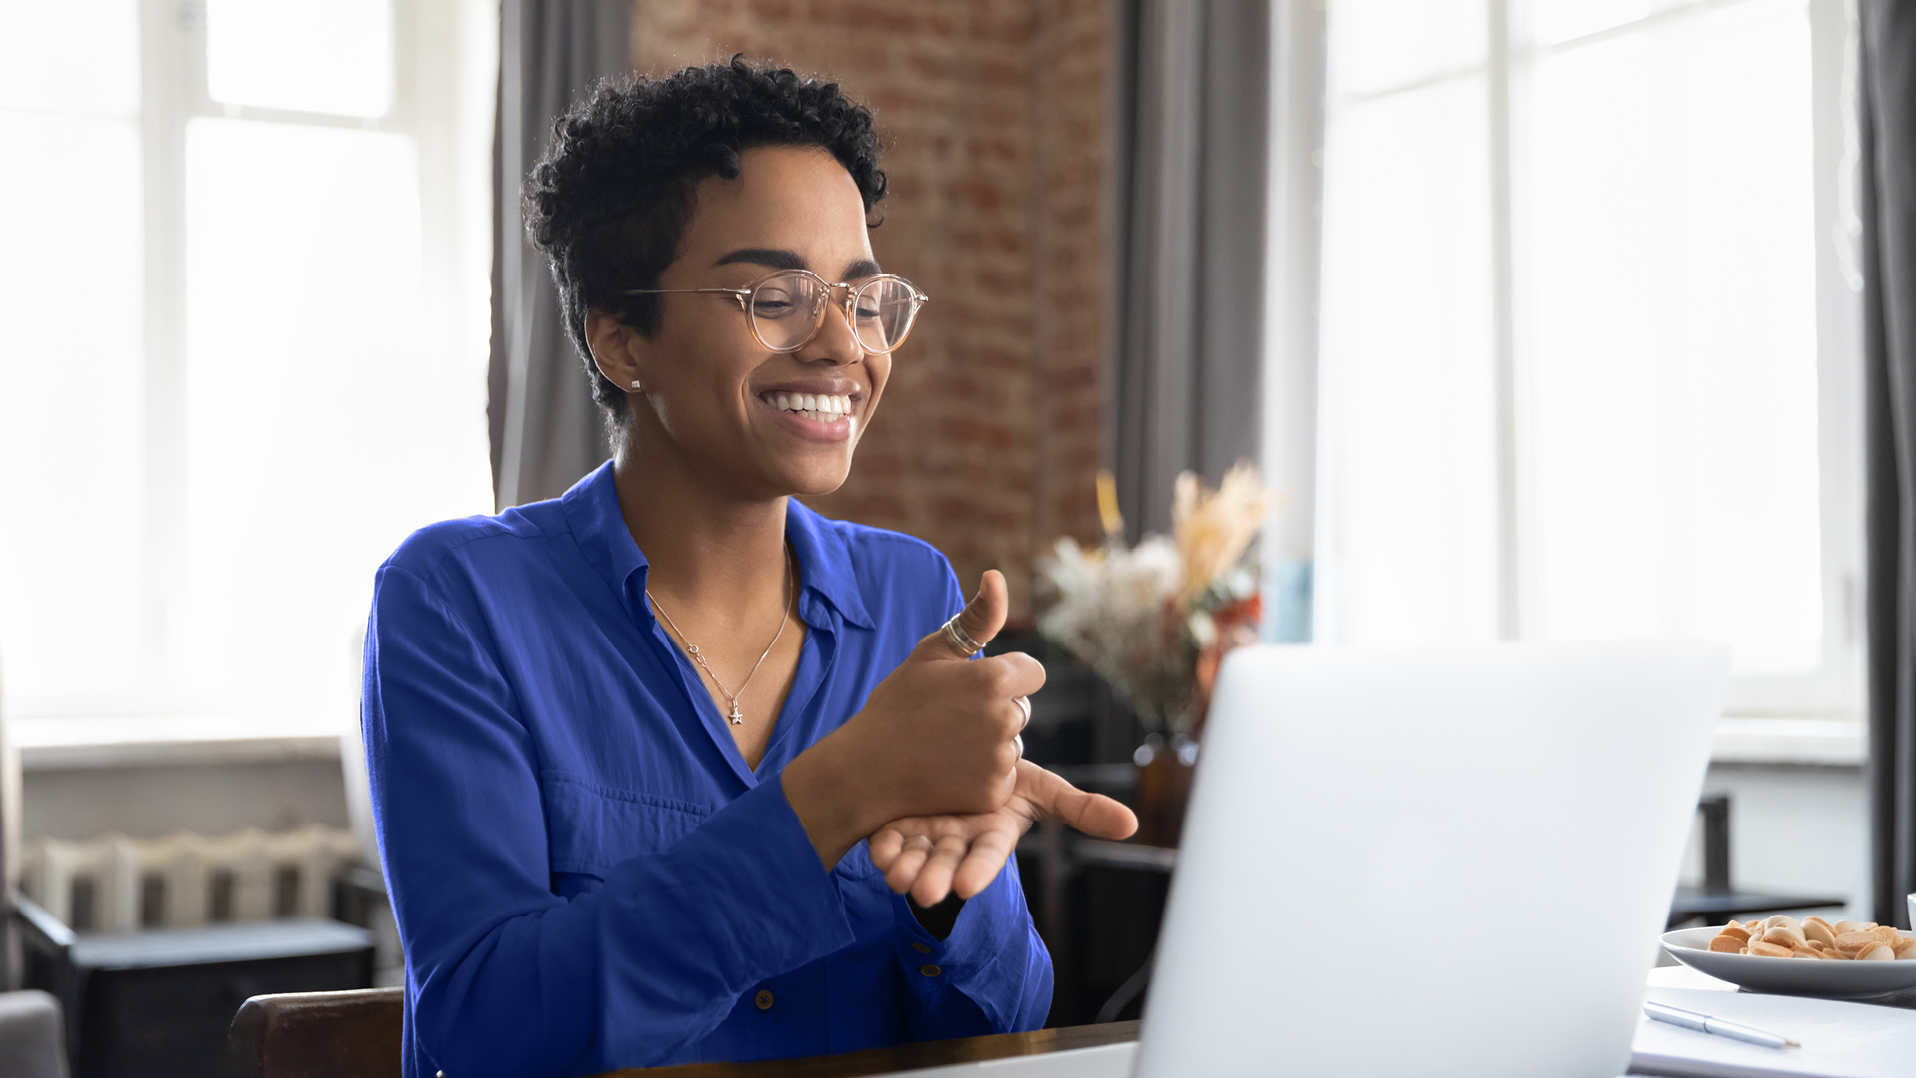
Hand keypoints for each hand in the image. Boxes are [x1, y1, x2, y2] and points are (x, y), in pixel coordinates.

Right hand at [783, 571, 1040, 867]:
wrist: (864, 769)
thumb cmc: (896, 704)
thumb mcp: (932, 653)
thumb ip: (977, 617)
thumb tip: (998, 576)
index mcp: (995, 679)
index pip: (1032, 672)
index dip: (1005, 676)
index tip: (972, 686)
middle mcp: (1005, 718)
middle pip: (1022, 708)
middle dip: (996, 710)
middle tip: (949, 718)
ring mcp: (1000, 759)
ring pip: (1012, 743)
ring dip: (990, 743)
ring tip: (945, 744)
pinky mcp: (994, 794)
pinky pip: (1003, 776)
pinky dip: (982, 775)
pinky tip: (948, 770)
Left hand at [868, 760, 1138, 906]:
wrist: (956, 753)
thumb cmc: (1004, 776)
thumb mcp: (1041, 787)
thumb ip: (1081, 808)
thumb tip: (1133, 825)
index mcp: (993, 830)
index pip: (989, 854)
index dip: (978, 869)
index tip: (966, 888)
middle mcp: (959, 838)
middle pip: (948, 862)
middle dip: (937, 878)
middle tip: (925, 892)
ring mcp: (928, 835)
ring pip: (916, 858)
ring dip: (907, 870)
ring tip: (897, 877)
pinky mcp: (899, 826)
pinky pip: (888, 840)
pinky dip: (884, 848)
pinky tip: (878, 852)